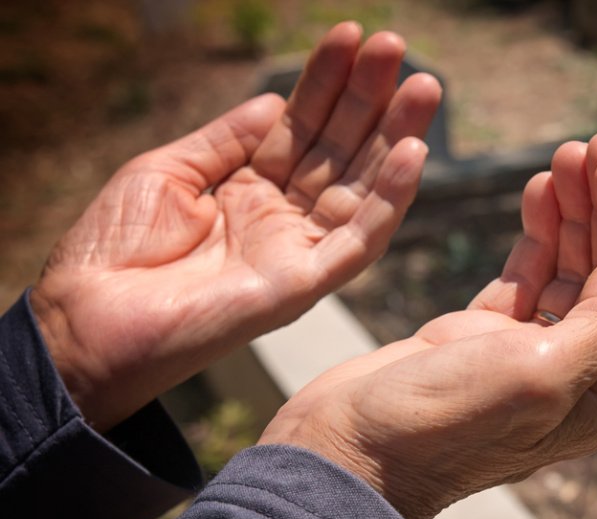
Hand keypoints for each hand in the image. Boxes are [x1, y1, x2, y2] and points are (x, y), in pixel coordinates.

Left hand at [29, 23, 441, 431]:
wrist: (87, 319)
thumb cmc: (113, 250)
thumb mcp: (167, 171)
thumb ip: (226, 139)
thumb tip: (274, 100)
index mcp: (248, 189)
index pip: (300, 126)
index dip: (325, 81)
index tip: (350, 36)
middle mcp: (281, 217)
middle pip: (339, 148)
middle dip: (369, 96)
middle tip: (396, 46)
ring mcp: (297, 250)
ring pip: (361, 186)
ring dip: (396, 136)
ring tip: (424, 86)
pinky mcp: (304, 284)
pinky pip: (359, 240)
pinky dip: (390, 200)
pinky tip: (412, 155)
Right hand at [259, 131, 596, 518]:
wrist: (345, 451)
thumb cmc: (439, 426)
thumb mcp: (537, 377)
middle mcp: (573, 373)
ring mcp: (525, 353)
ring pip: (571, 267)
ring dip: (576, 209)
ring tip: (568, 155)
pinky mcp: (480, 337)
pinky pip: (527, 273)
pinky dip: (537, 230)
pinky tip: (538, 189)